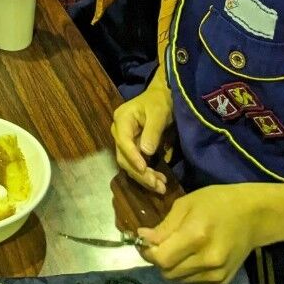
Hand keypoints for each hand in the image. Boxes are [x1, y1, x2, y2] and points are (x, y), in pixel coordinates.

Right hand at [111, 71, 172, 193]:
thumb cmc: (160, 101)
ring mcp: (125, 141)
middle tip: (156, 185)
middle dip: (140, 173)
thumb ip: (152, 131)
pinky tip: (159, 180)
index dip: (133, 157)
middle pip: (124, 157)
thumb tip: (146, 153)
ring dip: (144, 177)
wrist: (164, 96)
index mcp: (122, 119)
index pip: (123, 141)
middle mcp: (119, 131)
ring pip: (129, 164)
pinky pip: (137, 163)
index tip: (144, 169)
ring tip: (160, 186)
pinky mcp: (133, 148)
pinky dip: (147, 173)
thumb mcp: (159, 113)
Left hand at [138, 184, 283, 283]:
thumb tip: (142, 237)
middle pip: (167, 272)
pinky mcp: (223, 281)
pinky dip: (186, 271)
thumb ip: (164, 226)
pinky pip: (193, 281)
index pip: (161, 258)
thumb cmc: (217, 202)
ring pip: (179, 279)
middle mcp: (208, 260)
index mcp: (197, 236)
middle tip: (160, 243)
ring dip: (171, 266)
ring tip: (178, 247)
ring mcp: (217, 273)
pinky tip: (193, 254)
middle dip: (158, 259)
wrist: (254, 216)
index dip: (148, 251)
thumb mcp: (186, 204)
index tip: (145, 240)